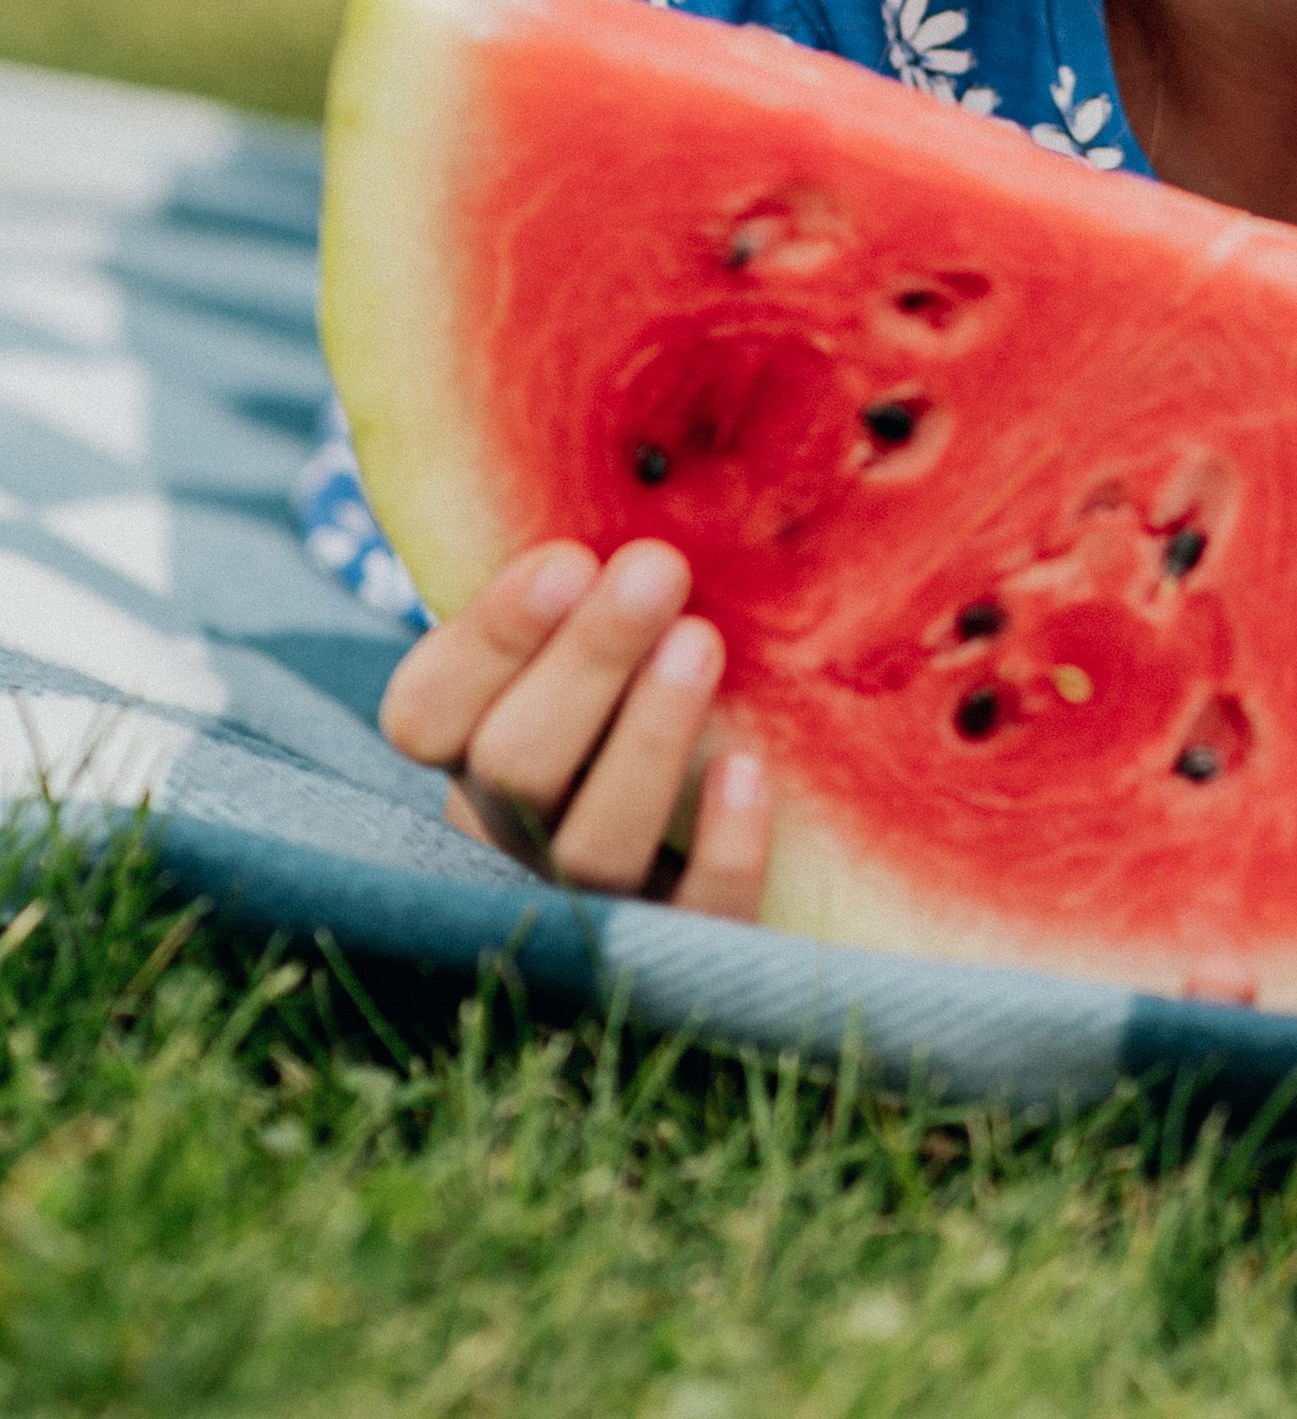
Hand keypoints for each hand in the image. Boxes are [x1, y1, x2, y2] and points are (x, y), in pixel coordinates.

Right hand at [377, 538, 771, 916]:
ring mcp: (582, 909)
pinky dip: (719, 851)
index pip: (425, 712)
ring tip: (703, 643)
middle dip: (588, 662)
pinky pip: (688, 921)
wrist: (715, 830)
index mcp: (462, 753)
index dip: (489, 640)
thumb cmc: (636, 686)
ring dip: (647, 739)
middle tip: (659, 569)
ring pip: (589, 849)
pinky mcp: (675, 954)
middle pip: (514, 767)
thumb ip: (580, 580)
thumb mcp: (585, 634)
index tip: (568, 558)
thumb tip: (642, 465)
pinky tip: (750, 770)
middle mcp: (502, 839)